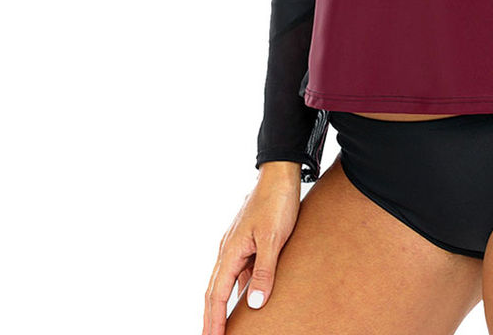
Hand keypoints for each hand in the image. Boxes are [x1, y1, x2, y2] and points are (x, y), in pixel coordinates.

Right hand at [202, 163, 301, 334]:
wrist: (281, 174)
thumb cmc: (276, 203)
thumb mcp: (273, 239)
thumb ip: (264, 272)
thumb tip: (253, 304)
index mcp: (230, 252)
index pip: (216, 295)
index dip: (213, 321)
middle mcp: (228, 250)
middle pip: (215, 291)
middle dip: (211, 318)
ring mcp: (237, 244)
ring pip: (226, 281)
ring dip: (223, 304)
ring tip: (225, 325)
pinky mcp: (248, 240)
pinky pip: (239, 270)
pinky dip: (238, 288)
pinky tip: (247, 297)